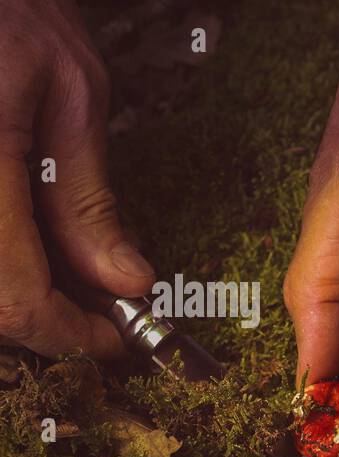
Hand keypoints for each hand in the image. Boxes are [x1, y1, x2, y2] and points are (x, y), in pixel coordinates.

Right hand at [0, 0, 154, 357]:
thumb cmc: (10, 7)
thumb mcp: (70, 91)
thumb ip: (89, 197)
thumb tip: (127, 281)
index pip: (14, 299)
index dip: (70, 336)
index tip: (119, 342)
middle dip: (47, 317)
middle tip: (104, 311)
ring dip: (20, 291)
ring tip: (75, 273)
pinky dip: (4, 259)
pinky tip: (34, 242)